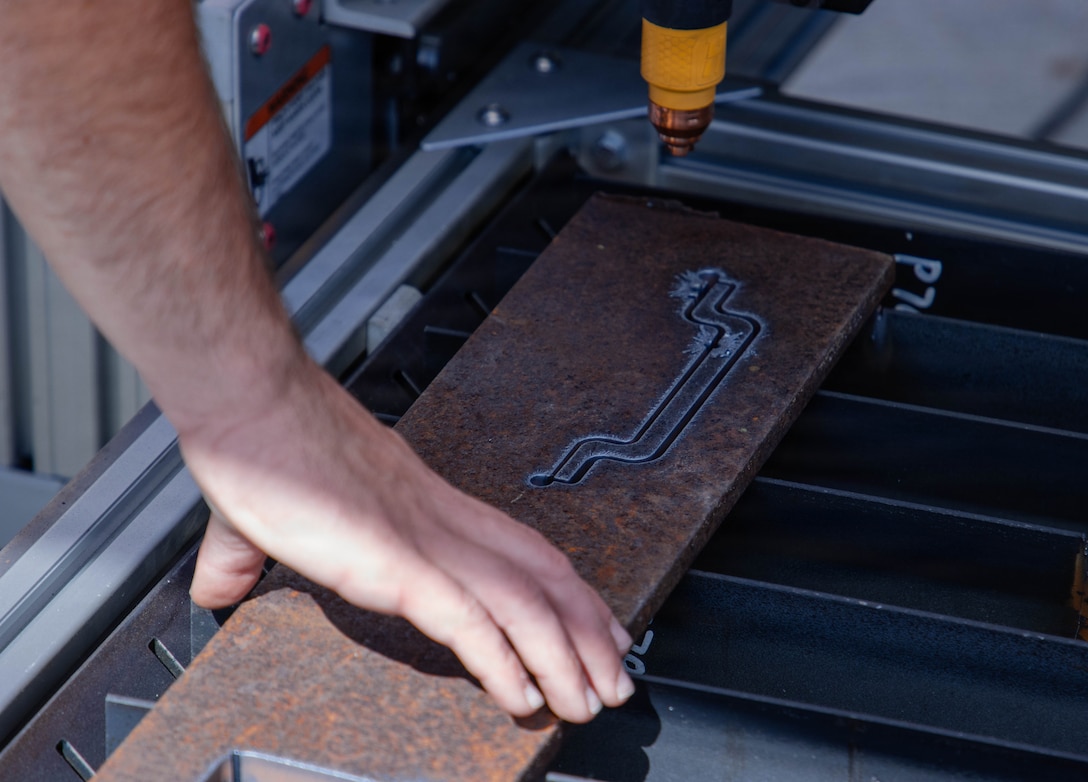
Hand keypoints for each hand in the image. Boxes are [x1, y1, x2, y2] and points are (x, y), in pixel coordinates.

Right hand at [181, 360, 634, 722]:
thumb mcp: (266, 513)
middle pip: (540, 579)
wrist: (248, 400)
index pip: (519, 550)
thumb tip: (221, 584)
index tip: (595, 624)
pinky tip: (522, 695)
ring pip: (520, 606)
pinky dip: (501, 660)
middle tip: (617, 677)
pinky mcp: (393, 563)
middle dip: (586, 632)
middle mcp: (440, 522)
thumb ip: (249, 556)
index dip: (566, 590)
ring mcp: (422, 542)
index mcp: (424, 506)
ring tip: (588, 703)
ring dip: (562, 659)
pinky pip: (467, 620)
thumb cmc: (263, 441)